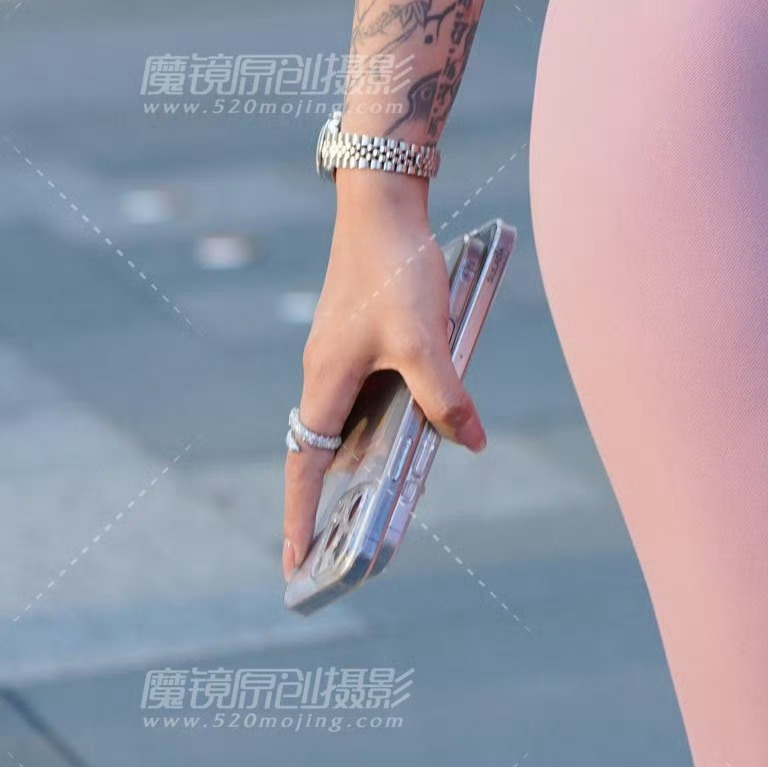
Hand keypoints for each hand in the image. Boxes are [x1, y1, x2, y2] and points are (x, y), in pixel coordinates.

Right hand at [281, 173, 486, 581]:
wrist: (384, 201)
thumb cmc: (395, 269)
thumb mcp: (425, 342)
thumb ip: (446, 398)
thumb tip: (472, 443)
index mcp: (326, 383)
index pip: (305, 468)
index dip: (301, 518)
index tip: (294, 565)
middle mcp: (324, 372)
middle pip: (330, 448)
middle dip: (342, 495)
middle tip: (360, 535)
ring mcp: (340, 349)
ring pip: (355, 416)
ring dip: (373, 450)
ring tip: (404, 481)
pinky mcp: (360, 329)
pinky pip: (370, 387)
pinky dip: (389, 410)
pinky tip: (426, 408)